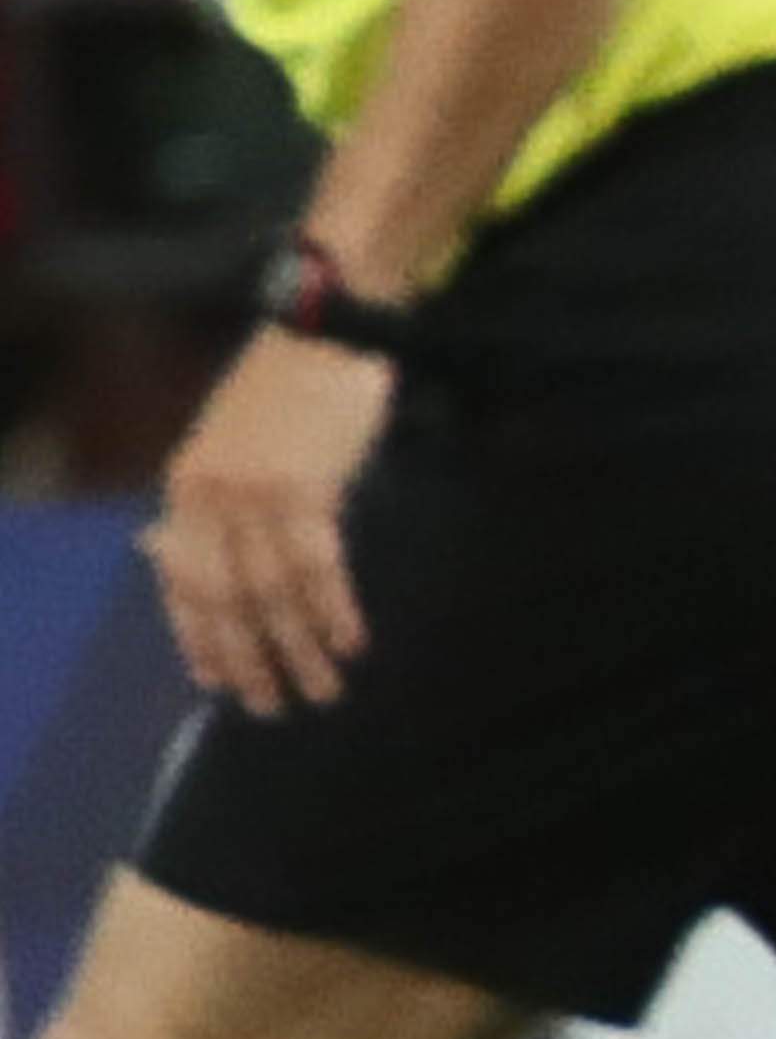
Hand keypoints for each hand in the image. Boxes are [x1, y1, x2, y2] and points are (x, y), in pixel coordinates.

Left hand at [150, 327, 395, 717]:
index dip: (198, 638)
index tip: (217, 683)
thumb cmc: (284, 388)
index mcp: (184, 487)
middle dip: (249, 659)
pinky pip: (317, 565)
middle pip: (225, 598)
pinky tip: (350, 641)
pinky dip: (333, 610)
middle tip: (274, 704)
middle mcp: (208, 497)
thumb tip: (162, 553)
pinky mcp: (304, 488)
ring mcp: (254, 494)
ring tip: (325, 687)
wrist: (324, 334)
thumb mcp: (226, 444)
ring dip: (299, 648)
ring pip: (272, 591)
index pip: (182, 581)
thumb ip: (205, 501)